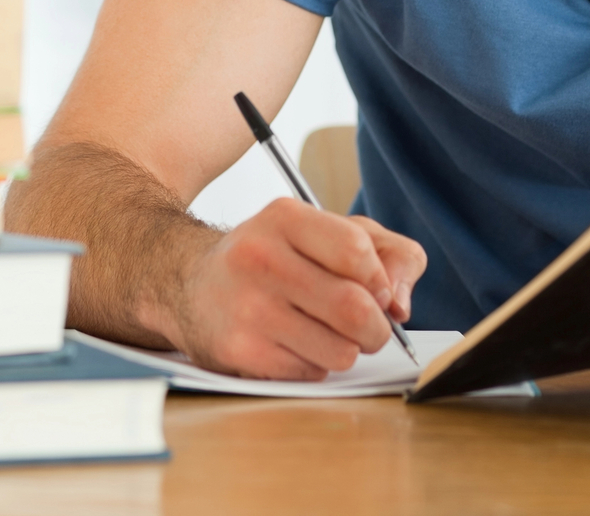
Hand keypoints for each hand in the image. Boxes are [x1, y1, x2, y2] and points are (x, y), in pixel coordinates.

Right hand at [168, 197, 426, 379]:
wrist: (189, 285)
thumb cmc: (274, 258)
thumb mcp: (324, 232)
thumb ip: (385, 252)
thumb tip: (400, 303)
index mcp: (284, 218)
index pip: (358, 251)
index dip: (379, 280)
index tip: (375, 290)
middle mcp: (260, 258)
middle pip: (354, 307)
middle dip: (376, 327)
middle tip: (370, 327)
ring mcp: (247, 307)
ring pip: (340, 349)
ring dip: (348, 349)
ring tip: (329, 335)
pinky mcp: (240, 351)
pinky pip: (312, 371)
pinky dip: (317, 364)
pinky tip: (295, 345)